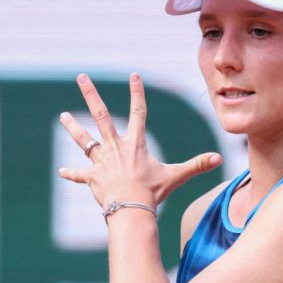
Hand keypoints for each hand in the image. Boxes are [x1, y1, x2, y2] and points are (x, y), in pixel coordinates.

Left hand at [58, 73, 221, 208]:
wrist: (130, 208)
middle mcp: (115, 147)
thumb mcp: (177, 176)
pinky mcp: (92, 178)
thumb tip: (220, 158)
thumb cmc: (153, 192)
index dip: (137, 92)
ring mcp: (102, 161)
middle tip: (81, 77)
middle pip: (101, 115)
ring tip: (63, 116)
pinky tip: (62, 172)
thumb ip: (197, 165)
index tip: (134, 74)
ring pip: (84, 140)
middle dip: (91, 95)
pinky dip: (72, 174)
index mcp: (135, 143)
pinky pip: (80, 175)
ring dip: (73, 127)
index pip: (138, 111)